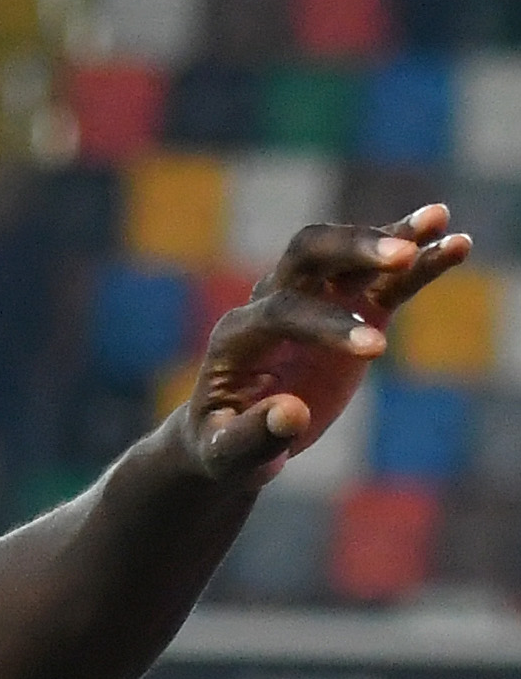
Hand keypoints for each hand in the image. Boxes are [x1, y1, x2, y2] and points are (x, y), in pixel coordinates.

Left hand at [187, 204, 470, 482]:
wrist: (231, 438)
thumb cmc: (222, 451)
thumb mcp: (225, 458)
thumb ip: (249, 440)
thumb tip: (290, 414)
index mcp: (235, 338)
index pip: (281, 313)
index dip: (327, 325)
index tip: (376, 351)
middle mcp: (269, 304)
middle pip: (307, 254)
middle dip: (354, 248)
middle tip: (402, 255)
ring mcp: (311, 302)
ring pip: (347, 254)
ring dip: (391, 236)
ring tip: (439, 221)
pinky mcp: (348, 310)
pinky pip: (384, 279)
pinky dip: (418, 262)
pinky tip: (456, 243)